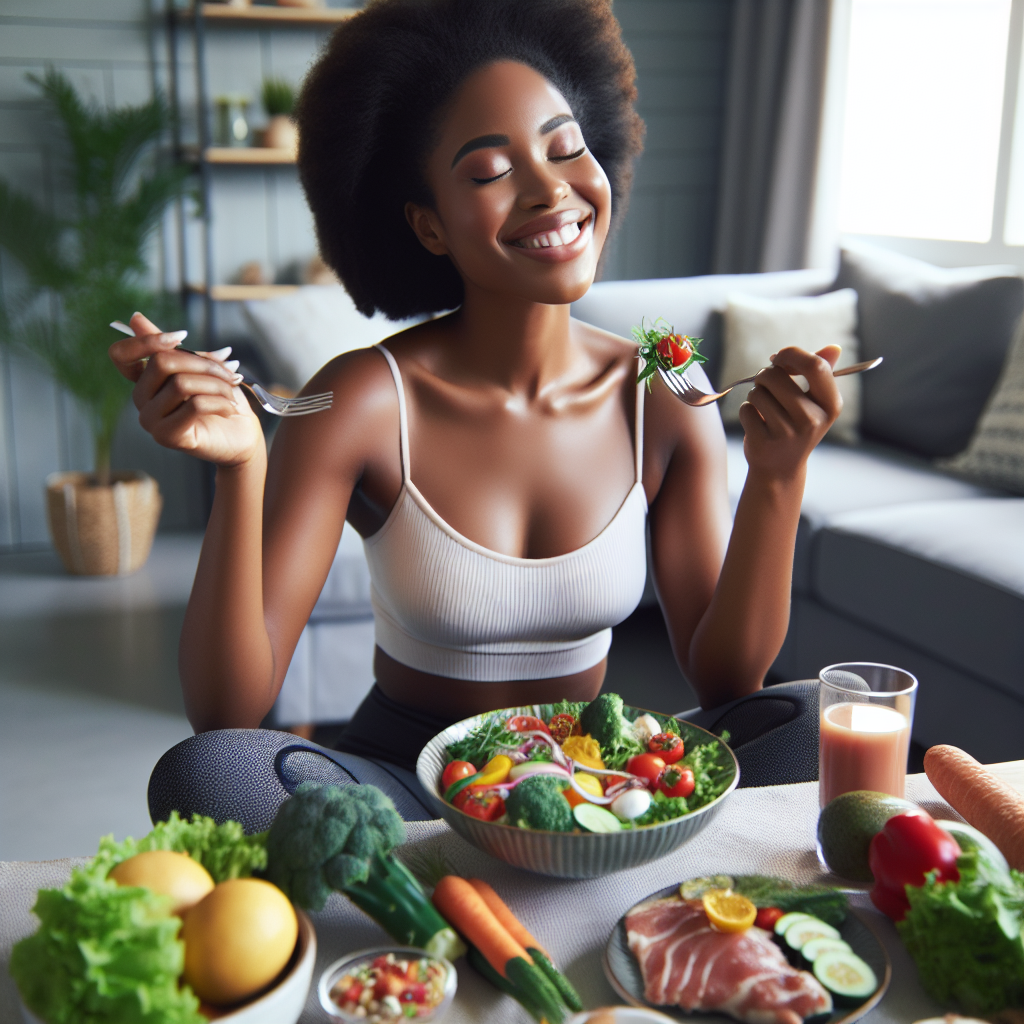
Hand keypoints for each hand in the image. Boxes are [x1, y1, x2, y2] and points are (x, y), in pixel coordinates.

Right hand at [108, 312, 262, 466]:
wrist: (241, 437)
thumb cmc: (221, 399)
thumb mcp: (200, 367)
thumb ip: (173, 347)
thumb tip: (135, 318)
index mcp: (144, 380)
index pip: (121, 355)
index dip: (147, 340)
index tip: (181, 336)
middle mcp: (140, 400)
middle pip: (161, 362)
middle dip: (203, 362)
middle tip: (229, 372)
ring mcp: (150, 421)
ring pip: (181, 384)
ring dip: (217, 383)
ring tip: (232, 391)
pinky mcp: (167, 437)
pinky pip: (195, 406)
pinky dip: (220, 402)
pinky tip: (230, 409)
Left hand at [737, 344, 841, 481]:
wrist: (781, 468)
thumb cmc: (797, 425)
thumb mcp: (815, 402)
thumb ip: (821, 372)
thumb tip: (834, 347)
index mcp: (831, 405)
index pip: (815, 366)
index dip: (792, 355)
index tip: (779, 358)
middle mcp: (813, 420)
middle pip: (775, 376)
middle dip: (765, 375)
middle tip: (767, 386)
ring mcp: (787, 433)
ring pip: (757, 392)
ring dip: (756, 395)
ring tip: (765, 409)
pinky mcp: (764, 442)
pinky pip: (745, 409)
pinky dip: (747, 412)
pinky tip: (757, 424)